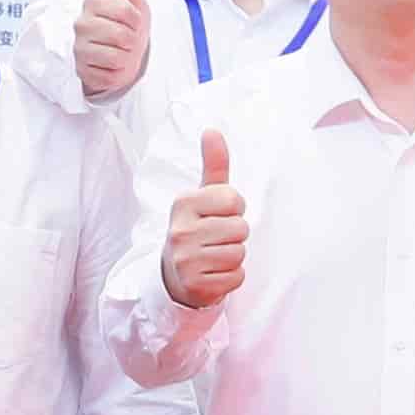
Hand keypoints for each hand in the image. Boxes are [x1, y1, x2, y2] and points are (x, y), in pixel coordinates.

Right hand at [75, 0, 151, 99]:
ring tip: (120, 51)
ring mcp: (79, 49)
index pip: (127, 12)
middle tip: (127, 38)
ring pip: (116, 57)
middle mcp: (80, 24)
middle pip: (122, 36)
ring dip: (126, 58)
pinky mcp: (82, 72)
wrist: (124, 54)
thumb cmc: (129, 24)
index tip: (132, 20)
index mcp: (92, 2)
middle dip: (132, 40)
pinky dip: (117, 74)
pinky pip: (109, 76)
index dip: (137, 19)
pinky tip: (112, 66)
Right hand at [162, 129, 246, 307]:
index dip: (234, 209)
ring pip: (239, 254)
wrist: (174, 275)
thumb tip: (212, 130)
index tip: (218, 215)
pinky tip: (213, 273)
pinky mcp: (196, 285)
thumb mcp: (203, 195)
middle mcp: (180, 230)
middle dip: (235, 235)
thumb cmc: (197, 228)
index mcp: (183, 202)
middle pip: (241, 229)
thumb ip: (213, 165)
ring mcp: (186, 260)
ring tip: (213, 256)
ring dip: (233, 257)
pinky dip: (231, 277)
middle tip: (215, 239)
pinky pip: (236, 277)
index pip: (234, 200)